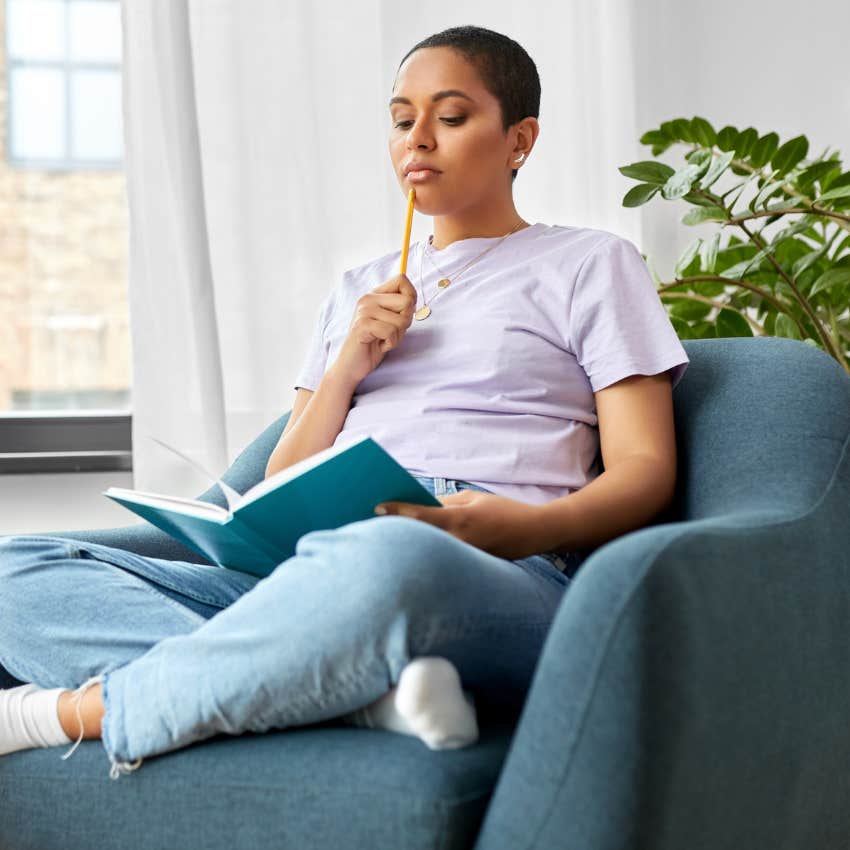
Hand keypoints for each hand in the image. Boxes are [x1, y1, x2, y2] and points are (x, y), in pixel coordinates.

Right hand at [331, 273, 416, 386]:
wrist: (351, 366)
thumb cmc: (373, 344)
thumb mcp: (389, 321)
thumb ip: (399, 307)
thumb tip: (412, 298)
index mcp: (374, 294)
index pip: (401, 280)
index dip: (411, 296)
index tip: (404, 313)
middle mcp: (368, 299)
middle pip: (407, 301)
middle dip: (406, 321)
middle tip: (392, 332)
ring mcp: (364, 311)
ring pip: (401, 320)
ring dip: (398, 336)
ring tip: (383, 340)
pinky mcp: (362, 325)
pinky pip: (391, 332)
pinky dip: (391, 343)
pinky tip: (380, 345)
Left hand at [374, 490, 543, 560]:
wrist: (534, 534)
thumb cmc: (502, 511)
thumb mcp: (473, 499)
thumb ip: (445, 504)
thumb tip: (417, 508)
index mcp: (460, 520)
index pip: (421, 515)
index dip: (397, 510)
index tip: (376, 506)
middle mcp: (459, 542)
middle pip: (419, 537)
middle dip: (396, 529)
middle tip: (369, 522)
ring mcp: (463, 559)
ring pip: (427, 551)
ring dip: (408, 544)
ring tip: (383, 538)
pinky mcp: (468, 569)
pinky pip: (441, 560)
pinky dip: (426, 555)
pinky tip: (410, 552)